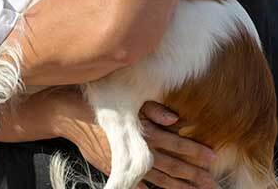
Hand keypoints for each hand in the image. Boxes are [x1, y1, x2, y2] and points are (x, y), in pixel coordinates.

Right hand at [56, 91, 215, 188]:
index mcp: (140, 131)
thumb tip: (174, 118)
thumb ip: (150, 108)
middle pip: (170, 165)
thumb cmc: (96, 101)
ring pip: (157, 178)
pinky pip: (138, 184)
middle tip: (211, 182)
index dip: (193, 151)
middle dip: (192, 175)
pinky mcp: (114, 167)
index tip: (212, 158)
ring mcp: (124, 162)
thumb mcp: (122, 98)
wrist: (66, 113)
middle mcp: (134, 149)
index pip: (173, 143)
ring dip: (178, 185)